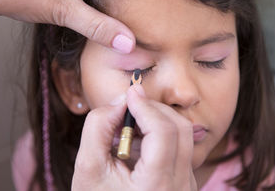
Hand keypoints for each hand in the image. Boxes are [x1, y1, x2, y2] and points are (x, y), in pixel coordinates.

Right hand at [72, 85, 197, 190]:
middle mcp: (180, 187)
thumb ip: (98, 127)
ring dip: (157, 121)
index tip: (129, 93)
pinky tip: (139, 146)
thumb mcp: (88, 168)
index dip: (146, 106)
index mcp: (156, 187)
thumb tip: (122, 100)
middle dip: (153, 109)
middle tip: (128, 109)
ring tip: (130, 131)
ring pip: (183, 136)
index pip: (164, 131)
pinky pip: (181, 148)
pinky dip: (162, 136)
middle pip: (179, 128)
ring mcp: (187, 186)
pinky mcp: (186, 183)